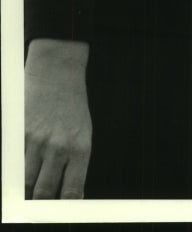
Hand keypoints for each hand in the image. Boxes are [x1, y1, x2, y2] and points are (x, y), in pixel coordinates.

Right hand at [25, 39, 91, 198]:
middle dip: (40, 206)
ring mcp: (36, 141)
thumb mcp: (83, 135)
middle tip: (37, 211)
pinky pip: (13, 165)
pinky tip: (17, 177)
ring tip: (26, 195)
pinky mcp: (19, 134)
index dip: (62, 210)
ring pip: (25, 182)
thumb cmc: (72, 107)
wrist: (57, 72)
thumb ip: (74, 165)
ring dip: (25, 192)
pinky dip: (14, 174)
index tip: (58, 215)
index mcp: (80, 148)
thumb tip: (67, 196)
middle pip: (44, 192)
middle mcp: (59, 147)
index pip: (70, 192)